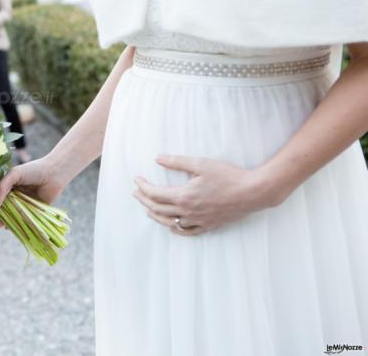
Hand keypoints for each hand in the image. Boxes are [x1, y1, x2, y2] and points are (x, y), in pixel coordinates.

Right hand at [0, 156, 65, 228]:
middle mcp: (14, 197)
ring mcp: (22, 205)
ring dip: (3, 222)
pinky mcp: (32, 212)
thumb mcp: (14, 174)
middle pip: (0, 209)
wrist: (54, 173)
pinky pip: (21, 221)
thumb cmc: (33, 170)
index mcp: (7, 187)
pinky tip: (8, 226)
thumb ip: (2, 187)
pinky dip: (14, 225)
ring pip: (10, 216)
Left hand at [132, 154, 272, 235]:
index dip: (143, 186)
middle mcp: (188, 211)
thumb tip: (157, 158)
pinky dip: (176, 229)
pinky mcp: (209, 225)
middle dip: (144, 200)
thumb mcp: (201, 164)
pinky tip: (171, 226)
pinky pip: (188, 232)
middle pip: (158, 209)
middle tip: (136, 192)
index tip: (137, 179)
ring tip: (147, 208)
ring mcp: (198, 220)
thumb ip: (177, 162)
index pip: (155, 194)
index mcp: (184, 196)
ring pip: (170, 223)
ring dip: (155, 215)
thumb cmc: (228, 176)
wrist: (253, 192)